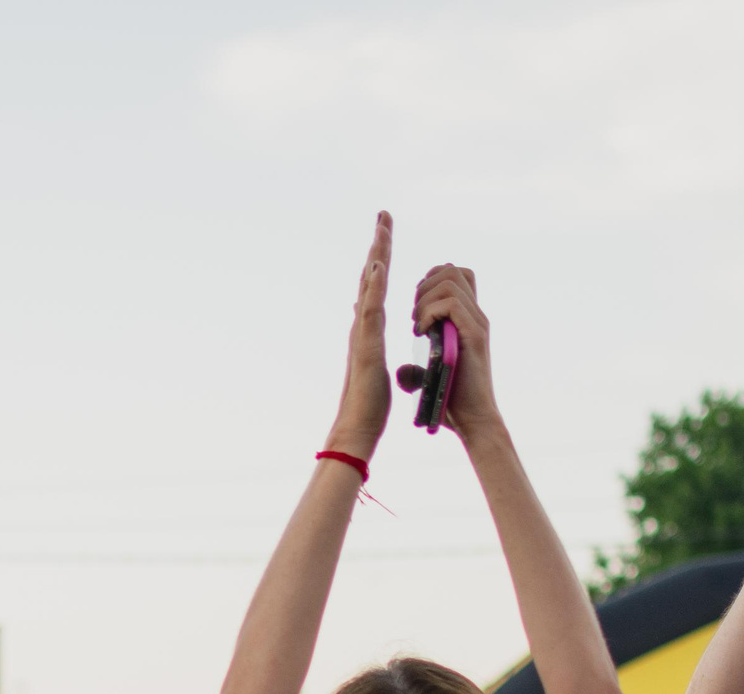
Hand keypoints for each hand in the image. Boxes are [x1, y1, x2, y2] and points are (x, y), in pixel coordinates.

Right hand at [324, 213, 392, 462]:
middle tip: (384, 215)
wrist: (356, 427)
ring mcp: (361, 334)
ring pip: (369, 287)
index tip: (386, 232)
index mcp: (368, 329)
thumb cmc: (368, 403)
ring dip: (376, 256)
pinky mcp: (365, 347)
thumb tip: (367, 329)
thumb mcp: (375, 364)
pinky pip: (371, 312)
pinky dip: (374, 288)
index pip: (376, 286)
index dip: (381, 258)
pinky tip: (380, 267)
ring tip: (382, 228)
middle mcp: (361, 325)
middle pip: (370, 277)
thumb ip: (370, 343)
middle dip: (378, 245)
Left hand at [408, 260, 495, 437]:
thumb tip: (403, 371)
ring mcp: (477, 323)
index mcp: (467, 320)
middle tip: (414, 318)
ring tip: (417, 326)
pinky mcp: (474, 335)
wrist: (473, 421)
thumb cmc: (452, 403)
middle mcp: (475, 316)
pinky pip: (451, 303)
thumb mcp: (430, 379)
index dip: (430, 281)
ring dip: (425, 299)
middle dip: (423, 286)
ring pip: (450, 280)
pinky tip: (422, 333)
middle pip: (452, 270)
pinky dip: (429, 312)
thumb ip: (417, 371)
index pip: (455, 276)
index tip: (415, 310)